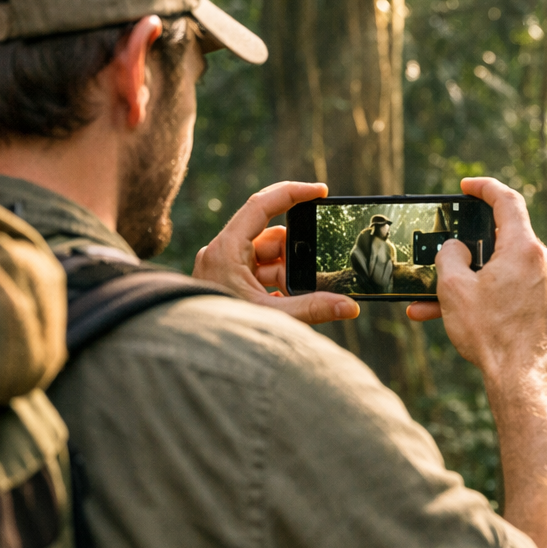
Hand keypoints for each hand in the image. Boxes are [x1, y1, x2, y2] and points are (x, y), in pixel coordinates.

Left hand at [193, 181, 359, 324]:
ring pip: (267, 257)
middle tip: (308, 277)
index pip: (261, 205)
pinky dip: (277, 285)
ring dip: (287, 274)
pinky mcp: (229, 282)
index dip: (293, 193)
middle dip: (294, 255)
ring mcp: (225, 267)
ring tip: (291, 299)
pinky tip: (285, 304)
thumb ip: (313, 309)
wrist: (196, 356)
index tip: (321, 191)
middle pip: (270, 236)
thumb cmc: (224, 335)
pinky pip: (260, 273)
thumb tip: (349, 306)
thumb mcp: (272, 317)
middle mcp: (223, 253)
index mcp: (226, 250)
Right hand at [411, 178, 546, 379]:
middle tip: (445, 258)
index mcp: (525, 249)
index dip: (485, 188)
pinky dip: (493, 298)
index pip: (507, 201)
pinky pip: (518, 292)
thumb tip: (456, 249)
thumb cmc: (492, 336)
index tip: (467, 187)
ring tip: (438, 304)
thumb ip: (450, 257)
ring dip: (475, 283)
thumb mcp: (454, 290)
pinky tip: (467, 318)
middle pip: (504, 242)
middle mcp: (546, 262)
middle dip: (470, 252)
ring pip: (507, 273)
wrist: (526, 382)